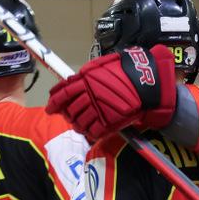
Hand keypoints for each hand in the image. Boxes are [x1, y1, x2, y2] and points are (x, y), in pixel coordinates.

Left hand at [46, 45, 176, 141]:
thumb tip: (72, 82)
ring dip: (78, 125)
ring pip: (79, 123)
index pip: (62, 93)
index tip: (51, 107)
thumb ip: (85, 75)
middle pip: (69, 110)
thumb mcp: (102, 66)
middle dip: (67, 115)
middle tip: (69, 116)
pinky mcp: (108, 123)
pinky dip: (90, 133)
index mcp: (85, 79)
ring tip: (81, 124)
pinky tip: (91, 131)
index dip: (54, 102)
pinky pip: (92, 132)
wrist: (147, 83)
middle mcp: (88, 94)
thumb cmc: (127, 70)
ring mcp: (98, 110)